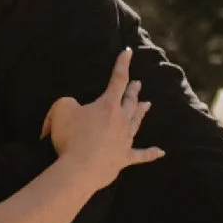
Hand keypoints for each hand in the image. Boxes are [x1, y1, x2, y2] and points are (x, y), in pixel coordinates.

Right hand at [44, 50, 164, 188]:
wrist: (79, 169)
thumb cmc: (71, 137)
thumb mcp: (61, 109)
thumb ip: (68, 102)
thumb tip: (74, 108)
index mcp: (108, 105)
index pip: (117, 79)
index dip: (122, 64)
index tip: (128, 53)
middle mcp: (121, 120)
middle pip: (129, 101)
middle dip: (133, 90)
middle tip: (138, 83)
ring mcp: (125, 140)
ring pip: (136, 122)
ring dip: (141, 112)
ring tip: (147, 104)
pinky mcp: (124, 159)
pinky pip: (141, 155)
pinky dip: (151, 154)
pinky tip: (161, 152)